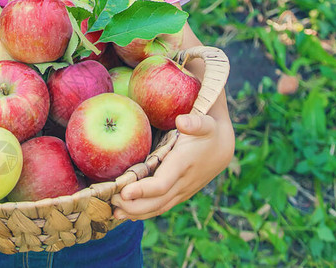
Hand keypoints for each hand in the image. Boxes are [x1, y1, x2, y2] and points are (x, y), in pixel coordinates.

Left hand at [111, 112, 234, 219]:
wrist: (224, 147)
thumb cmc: (210, 130)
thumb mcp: (206, 122)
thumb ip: (195, 122)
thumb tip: (182, 121)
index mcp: (183, 164)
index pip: (162, 184)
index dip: (142, 191)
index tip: (123, 192)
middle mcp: (183, 183)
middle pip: (156, 202)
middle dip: (133, 206)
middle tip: (110, 203)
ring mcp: (182, 191)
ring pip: (158, 208)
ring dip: (136, 213)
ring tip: (114, 213)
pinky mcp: (179, 194)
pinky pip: (161, 206)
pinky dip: (144, 212)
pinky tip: (127, 214)